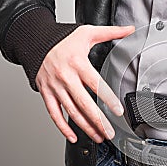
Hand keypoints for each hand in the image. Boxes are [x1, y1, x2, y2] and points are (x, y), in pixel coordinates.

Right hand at [36, 25, 134, 143]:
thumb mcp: (87, 32)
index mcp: (78, 63)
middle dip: (98, 121)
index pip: (96, 84)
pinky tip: (73, 137)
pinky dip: (63, 127)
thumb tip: (130, 29)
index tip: (118, 111)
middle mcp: (66, 77)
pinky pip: (54, 113)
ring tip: (98, 136)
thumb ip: (111, 32)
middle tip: (110, 132)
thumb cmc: (63, 39)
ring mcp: (55, 87)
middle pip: (84, 103)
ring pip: (71, 112)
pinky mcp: (46, 93)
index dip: (107, 99)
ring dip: (85, 127)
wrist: (35, 40)